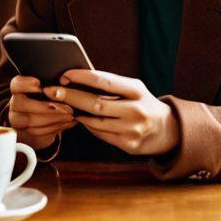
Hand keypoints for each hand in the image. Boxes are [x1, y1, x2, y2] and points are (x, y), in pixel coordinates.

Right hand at [8, 74, 77, 151]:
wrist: (41, 119)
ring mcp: (17, 119)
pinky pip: (37, 132)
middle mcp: (15, 103)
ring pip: (30, 120)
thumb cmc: (48, 98)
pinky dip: (54, 127)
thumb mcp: (48, 88)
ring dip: (53, 119)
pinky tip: (67, 123)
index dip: (25, 85)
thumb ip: (52, 85)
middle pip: (23, 104)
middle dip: (46, 107)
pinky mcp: (24, 132)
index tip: (39, 84)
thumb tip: (65, 83)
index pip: (16, 84)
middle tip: (67, 108)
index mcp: (18, 89)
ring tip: (70, 116)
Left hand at [44, 70, 179, 155]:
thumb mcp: (134, 89)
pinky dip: (88, 126)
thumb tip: (77, 79)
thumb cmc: (143, 103)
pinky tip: (81, 119)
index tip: (64, 74)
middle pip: (95, 103)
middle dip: (70, 97)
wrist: (169, 130)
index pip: (104, 81)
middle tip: (51, 91)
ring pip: (95, 122)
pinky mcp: (128, 145)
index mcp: (136, 90)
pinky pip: (101, 134)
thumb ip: (111, 85)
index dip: (82, 77)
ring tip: (62, 106)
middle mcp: (136, 110)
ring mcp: (132, 130)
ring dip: (76, 113)